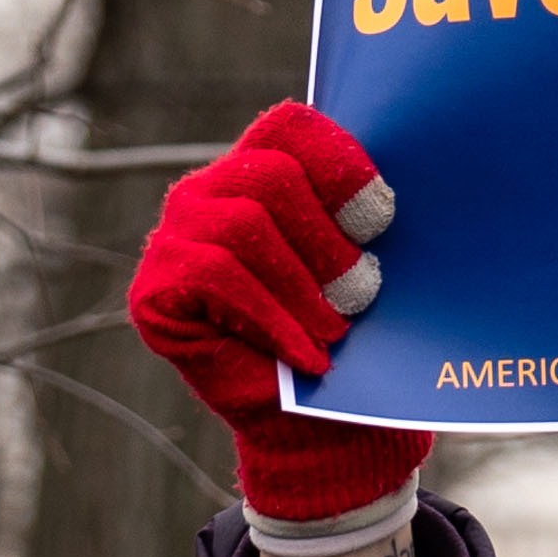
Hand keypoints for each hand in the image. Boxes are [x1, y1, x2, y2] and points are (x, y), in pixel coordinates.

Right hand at [127, 102, 436, 544]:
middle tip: (364, 289)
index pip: (290, 128)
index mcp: (259, 171)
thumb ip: (362, 216)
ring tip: (336, 327)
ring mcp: (172, 239)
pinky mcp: (153, 291)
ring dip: (302, 286)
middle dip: (327, 240)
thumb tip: (404, 185)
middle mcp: (207, 193)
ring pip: (243, 228)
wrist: (311, 427)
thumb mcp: (359, 265)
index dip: (338, 164)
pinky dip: (271, 318)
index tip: (380, 218)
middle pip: (271, 177)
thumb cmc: (341, 335)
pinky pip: (216, 277)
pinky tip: (305, 354)